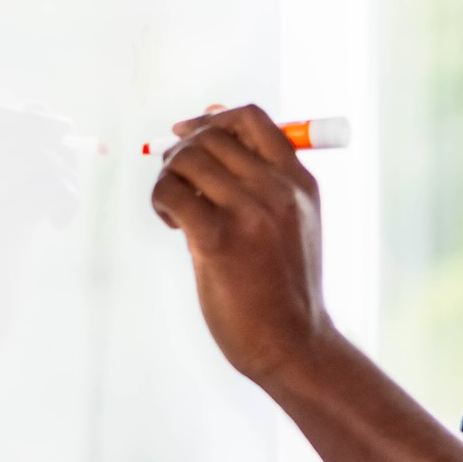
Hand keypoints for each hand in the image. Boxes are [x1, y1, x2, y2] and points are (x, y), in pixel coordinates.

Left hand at [149, 104, 337, 386]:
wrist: (294, 343)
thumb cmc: (284, 286)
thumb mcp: (292, 223)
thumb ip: (261, 181)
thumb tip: (212, 126)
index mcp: (300, 182)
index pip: (254, 119)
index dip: (213, 118)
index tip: (188, 133)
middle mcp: (280, 190)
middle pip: (213, 136)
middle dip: (182, 150)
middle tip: (175, 178)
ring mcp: (252, 213)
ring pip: (188, 160)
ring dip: (169, 177)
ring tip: (176, 207)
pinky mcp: (220, 240)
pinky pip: (171, 193)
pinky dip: (161, 201)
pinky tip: (174, 224)